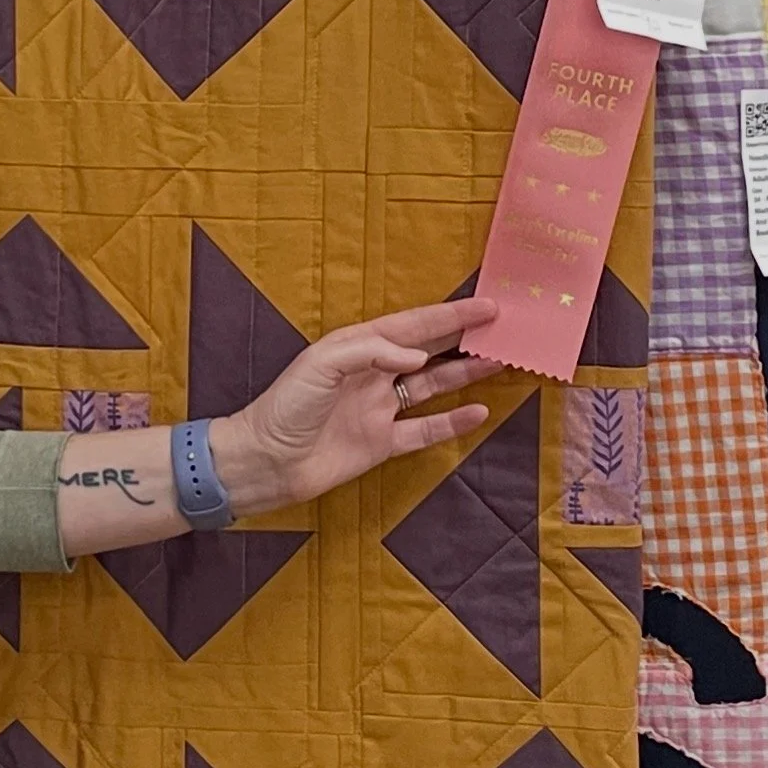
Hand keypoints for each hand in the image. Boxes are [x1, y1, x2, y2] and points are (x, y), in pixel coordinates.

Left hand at [208, 297, 503, 517]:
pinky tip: (480, 411)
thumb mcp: (322, 364)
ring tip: (499, 361)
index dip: (449, 315)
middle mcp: (373, 374)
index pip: (413, 325)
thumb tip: (418, 357)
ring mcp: (379, 409)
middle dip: (462, 336)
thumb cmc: (286, 406)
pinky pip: (425, 429)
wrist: (265, 461)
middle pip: (427, 349)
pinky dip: (453, 421)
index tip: (485, 305)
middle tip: (502, 326)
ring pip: (432, 386)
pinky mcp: (381, 443)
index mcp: (357, 346)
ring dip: (464, 373)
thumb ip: (371, 352)